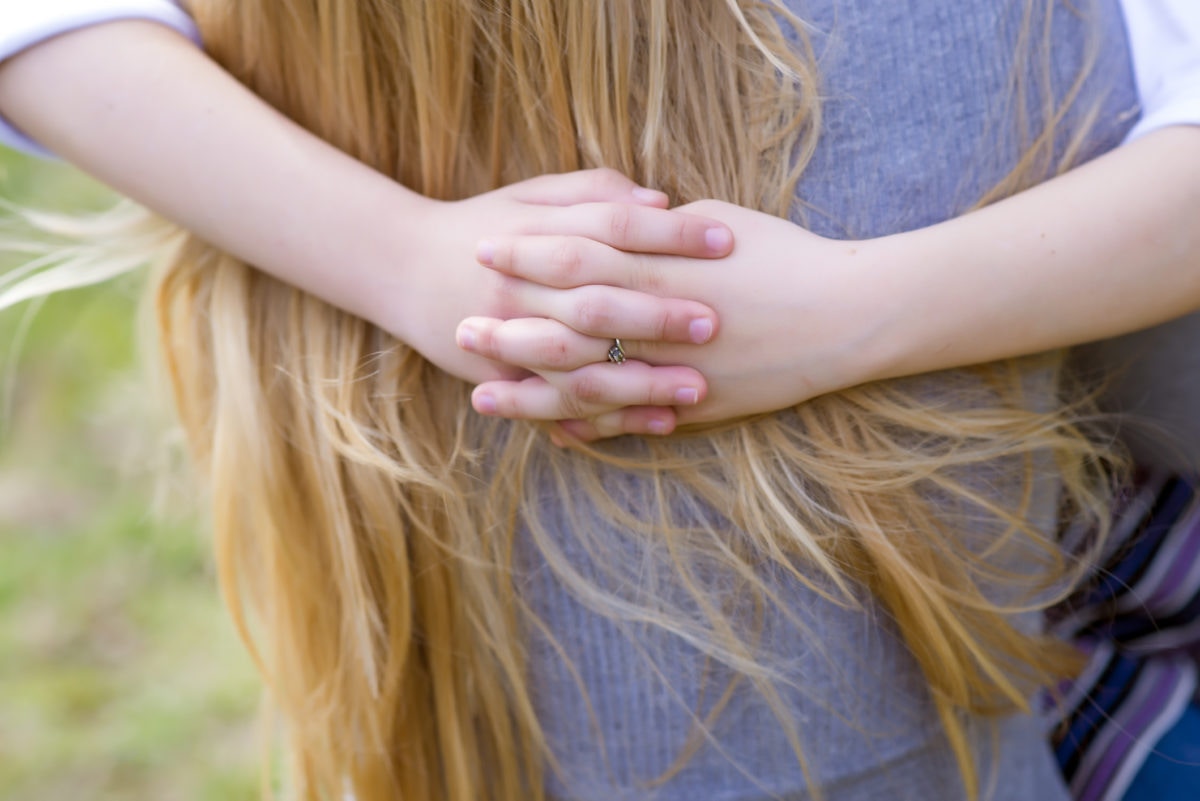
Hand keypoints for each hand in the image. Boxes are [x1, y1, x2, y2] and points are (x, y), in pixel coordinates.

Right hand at [377, 171, 731, 401]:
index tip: (726, 239)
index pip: (612, 229)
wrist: (402, 267)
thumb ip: (592, 192)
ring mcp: (510, 339)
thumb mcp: (530, 195)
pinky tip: (659, 423)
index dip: (670, 235)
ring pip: (581, 367)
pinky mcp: (506, 380)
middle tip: (716, 322)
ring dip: (640, 381)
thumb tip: (659, 201)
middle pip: (597, 301)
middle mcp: (521, 290)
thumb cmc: (482, 224)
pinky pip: (562, 408)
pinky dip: (610, 419)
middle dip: (657, 315)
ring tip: (698, 388)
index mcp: (535, 236)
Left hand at [460, 199, 886, 438]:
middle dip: (508, 331)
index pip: (575, 256)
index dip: (525, 254)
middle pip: (564, 328)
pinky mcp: (694, 408)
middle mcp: (657, 323)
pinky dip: (588, 429)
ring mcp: (672, 372)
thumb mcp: (718, 224)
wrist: (847, 316)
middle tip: (458, 331)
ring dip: (530, 394)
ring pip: (586, 388)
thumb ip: (658, 230)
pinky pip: (629, 424)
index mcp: (660, 267)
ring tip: (482, 397)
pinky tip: (551, 436)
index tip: (482, 249)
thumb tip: (618, 222)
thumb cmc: (786, 257)